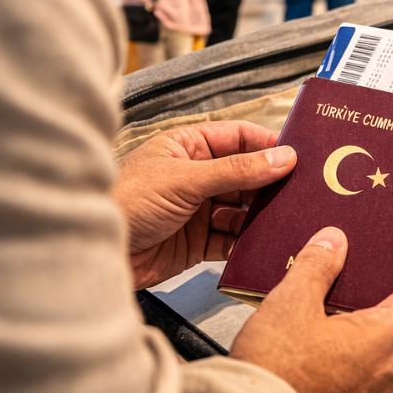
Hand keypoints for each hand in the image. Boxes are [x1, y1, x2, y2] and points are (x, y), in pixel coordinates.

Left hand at [114, 121, 296, 289]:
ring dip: (261, 216)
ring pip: (243, 210)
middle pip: (247, 176)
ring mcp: (198, 210)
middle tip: (298, 190)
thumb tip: (281, 158)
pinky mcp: (198, 242)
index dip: (268, 145)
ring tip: (282, 218)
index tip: (297, 155)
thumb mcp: (185, 179)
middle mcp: (196, 176)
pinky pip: (233, 239)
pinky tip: (261, 242)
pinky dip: (249, 243)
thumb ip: (237, 170)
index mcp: (188, 148)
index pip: (239, 138)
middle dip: (270, 184)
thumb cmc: (122, 202)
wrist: (94, 254)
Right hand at [231, 227, 392, 392]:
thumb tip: (333, 241)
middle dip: (392, 282)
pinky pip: (377, 365)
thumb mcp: (293, 301)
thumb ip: (319, 264)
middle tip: (367, 260)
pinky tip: (333, 332)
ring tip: (343, 294)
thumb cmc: (277, 371)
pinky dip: (364, 344)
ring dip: (376, 315)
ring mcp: (388, 391)